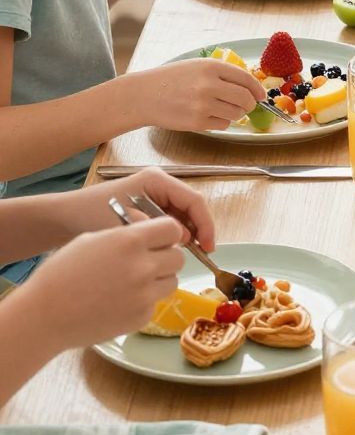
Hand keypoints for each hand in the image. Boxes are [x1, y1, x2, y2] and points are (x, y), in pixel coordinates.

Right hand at [30, 215, 186, 347]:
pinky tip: (120, 300)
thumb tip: (147, 233)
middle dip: (165, 257)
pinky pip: (155, 303)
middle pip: (178, 257)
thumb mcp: (92, 239)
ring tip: (134, 281)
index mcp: (130, 241)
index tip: (158, 238)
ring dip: (159, 279)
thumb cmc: (62, 272)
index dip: (166, 233)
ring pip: (172, 282)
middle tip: (147, 260)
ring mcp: (144, 295)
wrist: (45, 315)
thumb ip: (125, 235)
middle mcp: (143, 267)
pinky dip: (144, 301)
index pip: (172, 228)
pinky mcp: (141, 318)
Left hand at [79, 168, 214, 251]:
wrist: (67, 218)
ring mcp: (155, 196)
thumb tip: (184, 239)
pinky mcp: (149, 208)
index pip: (194, 200)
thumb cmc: (91, 215)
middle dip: (198, 231)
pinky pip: (170, 222)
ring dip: (187, 235)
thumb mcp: (126, 223)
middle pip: (192, 207)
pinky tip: (168, 252)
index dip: (205, 224)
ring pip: (183, 216)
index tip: (207, 248)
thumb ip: (157, 229)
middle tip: (199, 255)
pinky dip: (173, 237)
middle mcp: (160, 184)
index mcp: (157, 180)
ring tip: (181, 255)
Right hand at [132, 59, 264, 132]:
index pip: (246, 79)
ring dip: (234, 114)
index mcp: (211, 67)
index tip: (261, 96)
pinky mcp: (197, 122)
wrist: (144, 95)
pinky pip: (223, 125)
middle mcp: (209, 85)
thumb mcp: (197, 66)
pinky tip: (208, 115)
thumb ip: (222, 73)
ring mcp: (203, 104)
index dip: (257, 89)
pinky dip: (221, 122)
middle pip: (246, 99)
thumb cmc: (171, 79)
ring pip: (236, 114)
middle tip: (245, 106)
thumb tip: (250, 86)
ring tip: (221, 108)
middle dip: (249, 104)